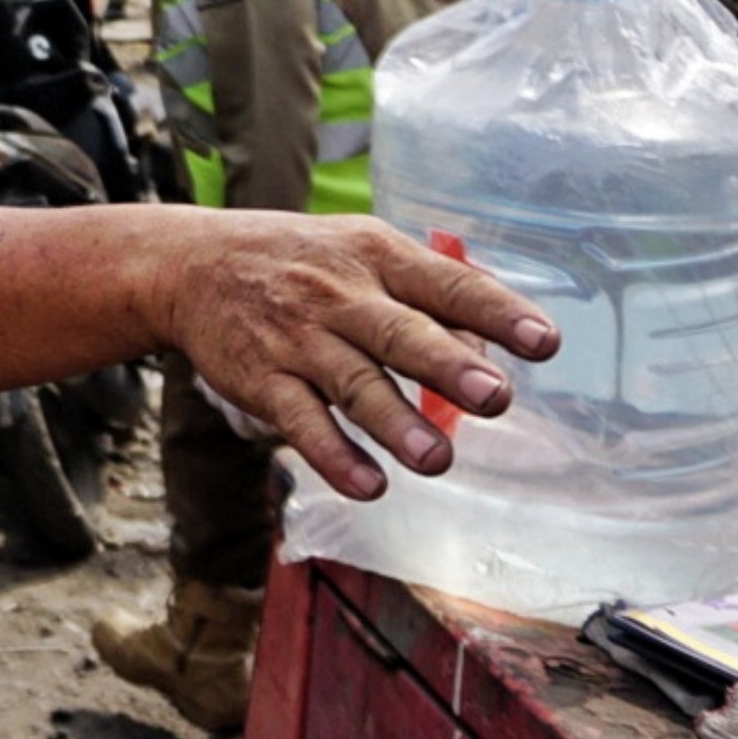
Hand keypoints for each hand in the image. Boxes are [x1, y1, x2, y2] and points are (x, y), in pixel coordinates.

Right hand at [158, 214, 558, 502]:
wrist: (193, 264)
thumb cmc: (302, 262)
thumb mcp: (364, 254)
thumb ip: (429, 300)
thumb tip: (495, 353)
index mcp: (378, 257)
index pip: (447, 284)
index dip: (497, 313)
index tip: (545, 343)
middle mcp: (339, 296)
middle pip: (400, 333)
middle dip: (449, 366)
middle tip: (496, 398)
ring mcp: (298, 339)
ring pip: (353, 384)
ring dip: (396, 423)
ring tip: (437, 461)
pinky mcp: (261, 379)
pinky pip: (300, 420)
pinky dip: (333, 455)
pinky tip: (368, 484)